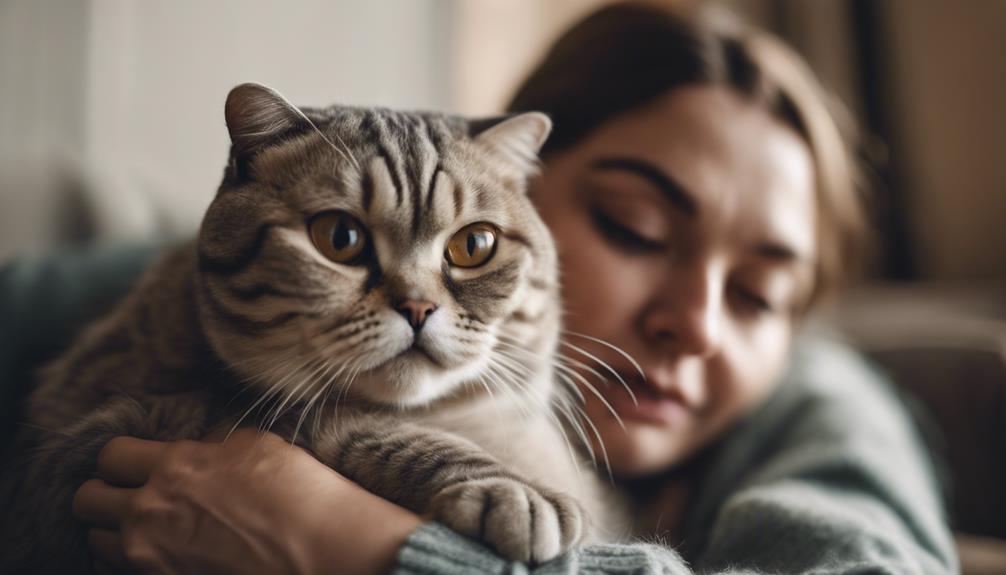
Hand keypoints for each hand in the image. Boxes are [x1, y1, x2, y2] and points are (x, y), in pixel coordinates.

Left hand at [73, 429, 421, 574]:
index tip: (139, 463)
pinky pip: (122, 570)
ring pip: (97, 540)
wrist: (324, 551)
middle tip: (132, 494)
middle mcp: (151, 511)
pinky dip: (132, 560)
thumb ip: (211, 447)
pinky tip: (165, 551)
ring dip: (115, 531)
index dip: (122, 458)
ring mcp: (153, 556)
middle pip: (87, 499)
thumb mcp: (257, 445)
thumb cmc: (300, 493)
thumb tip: (197, 451)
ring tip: (147, 526)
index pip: (111, 454)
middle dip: (104, 494)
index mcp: (175, 466)